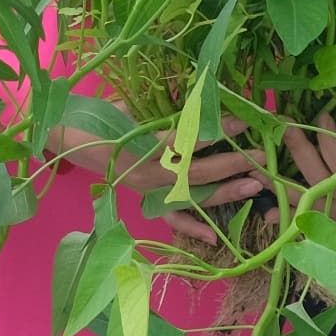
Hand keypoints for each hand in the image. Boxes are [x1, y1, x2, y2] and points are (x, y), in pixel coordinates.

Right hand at [84, 117, 268, 241]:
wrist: (72, 141)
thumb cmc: (104, 116)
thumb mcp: (134, 105)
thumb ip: (166, 108)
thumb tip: (204, 97)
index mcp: (143, 146)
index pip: (188, 139)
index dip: (217, 130)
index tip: (244, 120)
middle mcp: (148, 173)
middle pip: (197, 172)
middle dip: (233, 163)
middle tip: (262, 155)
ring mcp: (149, 191)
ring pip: (193, 196)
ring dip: (226, 192)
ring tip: (256, 185)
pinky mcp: (147, 201)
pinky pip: (172, 219)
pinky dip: (193, 228)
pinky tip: (215, 237)